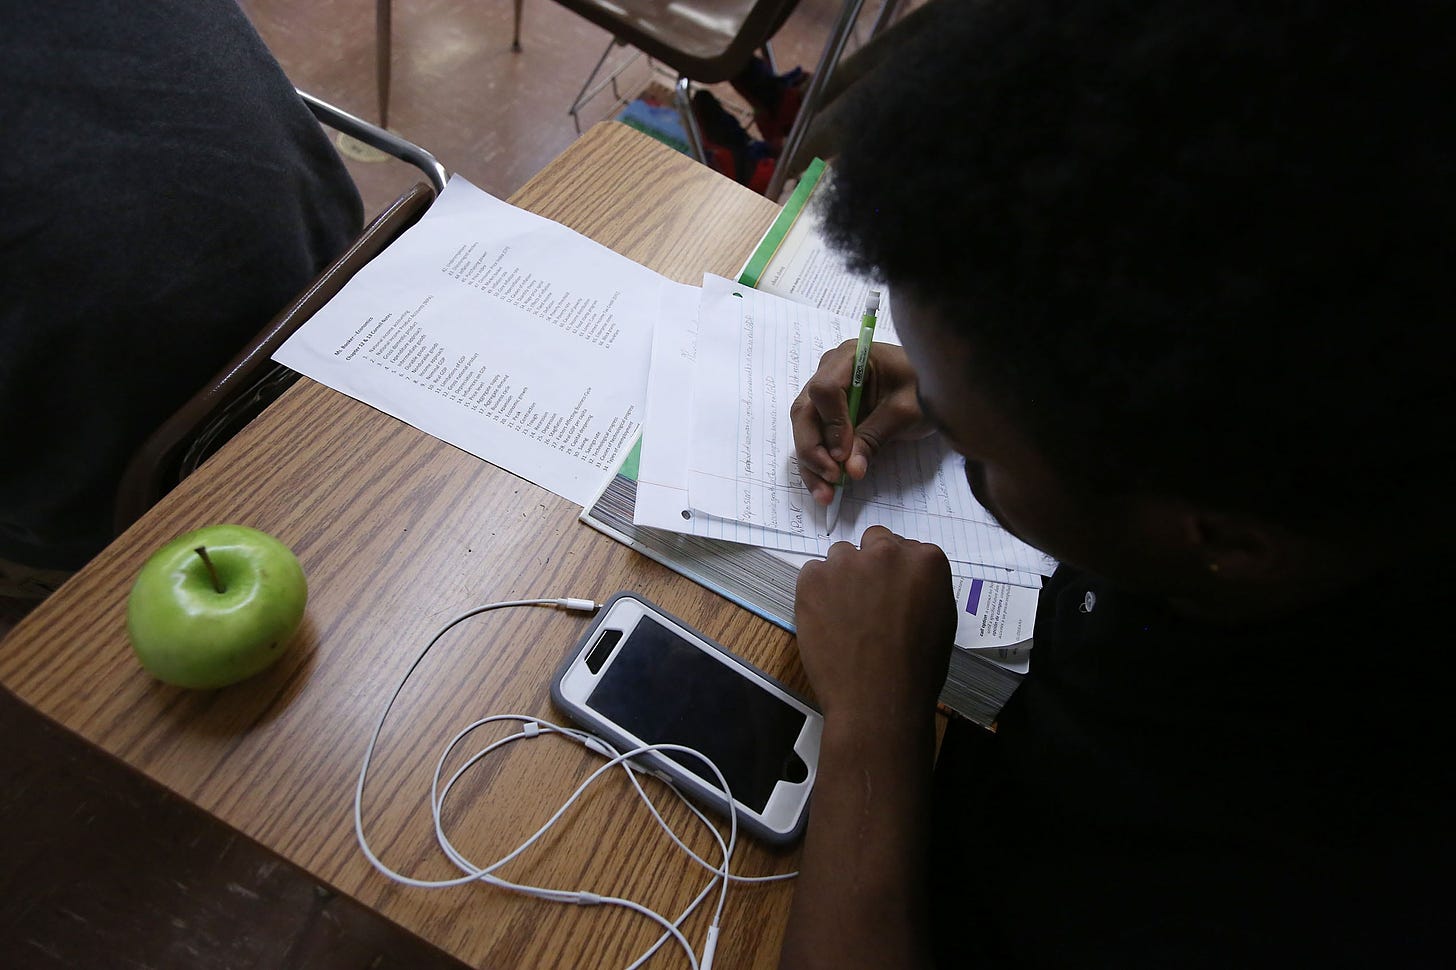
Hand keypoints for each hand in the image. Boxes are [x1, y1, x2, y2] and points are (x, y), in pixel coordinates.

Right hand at [791, 341, 933, 504]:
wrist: (933, 387)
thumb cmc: (924, 387)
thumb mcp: (906, 412)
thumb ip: (875, 437)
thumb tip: (850, 470)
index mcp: (850, 357)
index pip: (824, 390)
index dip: (831, 424)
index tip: (843, 454)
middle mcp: (830, 372)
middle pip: (805, 412)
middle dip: (813, 450)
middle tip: (832, 478)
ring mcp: (827, 394)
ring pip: (805, 430)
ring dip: (811, 464)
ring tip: (825, 494)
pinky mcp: (830, 415)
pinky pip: (817, 440)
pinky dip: (819, 465)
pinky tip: (826, 488)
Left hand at [794, 526, 955, 722]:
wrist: (877, 698)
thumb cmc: (915, 669)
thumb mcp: (940, 619)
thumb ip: (923, 587)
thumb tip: (907, 581)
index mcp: (925, 560)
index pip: (905, 548)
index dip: (895, 571)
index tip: (891, 590)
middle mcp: (886, 553)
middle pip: (873, 542)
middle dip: (870, 565)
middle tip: (867, 599)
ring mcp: (847, 563)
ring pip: (840, 557)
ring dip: (842, 577)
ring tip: (845, 615)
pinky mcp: (813, 578)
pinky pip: (812, 573)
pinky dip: (816, 592)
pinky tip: (826, 620)